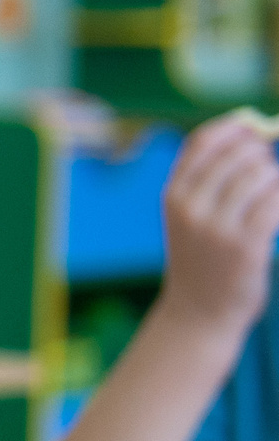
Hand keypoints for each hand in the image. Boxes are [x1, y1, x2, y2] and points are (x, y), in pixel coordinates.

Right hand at [159, 109, 278, 337]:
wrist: (199, 313)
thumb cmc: (202, 258)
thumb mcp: (188, 216)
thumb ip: (209, 177)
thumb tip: (254, 131)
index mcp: (173, 195)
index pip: (202, 141)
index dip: (234, 127)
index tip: (255, 128)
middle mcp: (190, 207)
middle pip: (238, 154)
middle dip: (262, 155)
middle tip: (267, 174)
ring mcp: (216, 227)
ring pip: (261, 175)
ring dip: (276, 179)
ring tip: (271, 196)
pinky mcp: (245, 246)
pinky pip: (275, 202)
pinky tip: (276, 210)